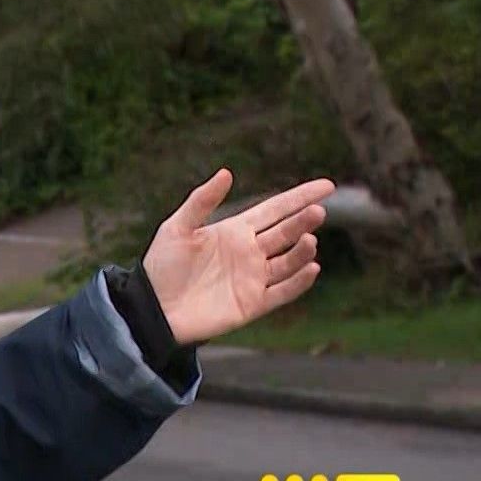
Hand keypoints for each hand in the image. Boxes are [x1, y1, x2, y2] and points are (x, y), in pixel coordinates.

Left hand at [141, 169, 335, 344]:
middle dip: (303, 221)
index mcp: (235, 230)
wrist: (153, 308)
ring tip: (310, 238)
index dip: (299, 197)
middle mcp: (250, 252)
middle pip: (286, 232)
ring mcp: (254, 278)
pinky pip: (282, 292)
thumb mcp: (177, 228)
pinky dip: (299, 282)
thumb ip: (201, 201)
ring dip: (302, 250)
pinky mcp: (253, 304)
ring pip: (288, 261)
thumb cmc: (161, 266)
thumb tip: (227, 172)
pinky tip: (311, 267)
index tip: (327, 185)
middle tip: (317, 211)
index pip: (276, 209)